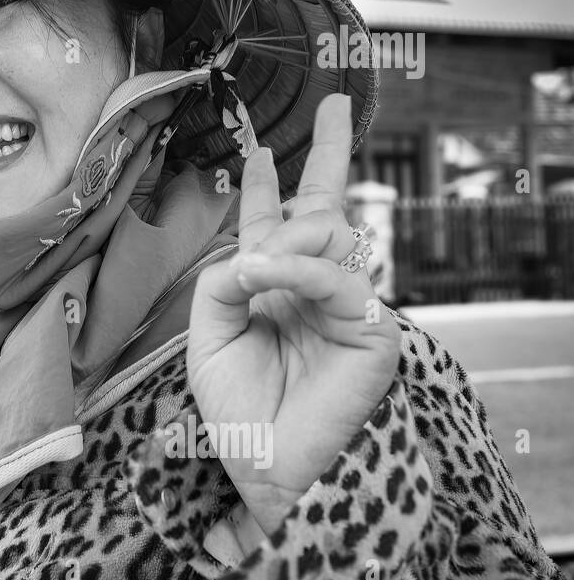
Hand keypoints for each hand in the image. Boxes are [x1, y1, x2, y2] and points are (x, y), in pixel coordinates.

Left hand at [186, 93, 400, 532]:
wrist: (266, 471)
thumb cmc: (238, 413)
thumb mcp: (207, 337)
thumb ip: (222, 282)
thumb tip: (253, 249)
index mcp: (273, 291)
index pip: (276, 226)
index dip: (271, 185)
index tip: (263, 146)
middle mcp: (311, 292)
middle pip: (325, 211)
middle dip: (327, 157)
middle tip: (331, 108)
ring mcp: (346, 308)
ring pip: (330, 238)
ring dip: (287, 236)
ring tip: (252, 264)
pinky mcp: (372, 331)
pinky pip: (338, 282)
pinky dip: (297, 273)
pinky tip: (262, 273)